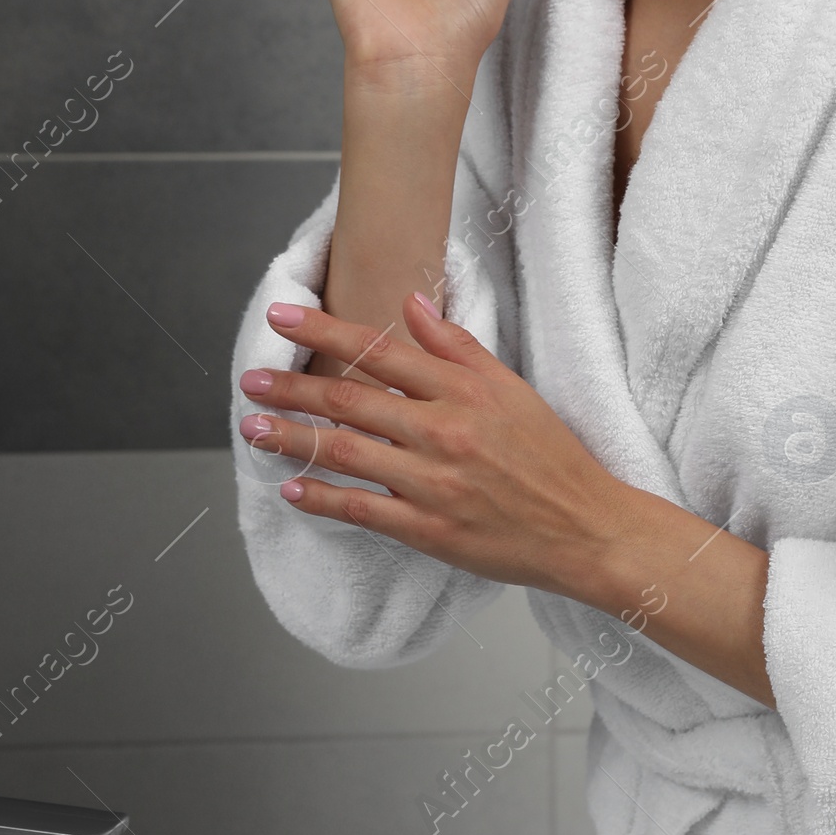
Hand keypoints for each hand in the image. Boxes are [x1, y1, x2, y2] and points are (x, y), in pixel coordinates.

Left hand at [238, 291, 637, 597]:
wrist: (585, 528)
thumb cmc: (552, 457)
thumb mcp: (512, 388)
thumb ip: (457, 347)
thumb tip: (412, 305)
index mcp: (462, 390)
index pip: (378, 351)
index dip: (324, 331)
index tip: (283, 318)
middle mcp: (442, 431)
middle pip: (349, 400)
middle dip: (291, 387)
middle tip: (250, 379)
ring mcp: (432, 483)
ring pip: (344, 453)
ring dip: (291, 439)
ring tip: (251, 428)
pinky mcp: (428, 530)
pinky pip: (362, 510)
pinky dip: (322, 499)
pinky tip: (292, 489)